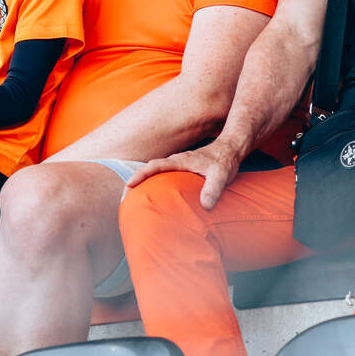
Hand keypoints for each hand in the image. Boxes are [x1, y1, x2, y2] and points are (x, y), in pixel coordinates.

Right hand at [126, 139, 243, 208]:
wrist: (231, 149)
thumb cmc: (225, 161)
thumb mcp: (222, 175)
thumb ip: (214, 189)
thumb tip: (206, 206)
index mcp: (180, 161)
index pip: (155, 166)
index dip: (141, 175)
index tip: (129, 185)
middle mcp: (175, 161)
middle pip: (149, 169)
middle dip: (135, 181)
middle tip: (123, 198)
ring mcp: (177, 165)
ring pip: (155, 172)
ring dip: (142, 182)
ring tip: (132, 199)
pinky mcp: (181, 169)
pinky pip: (162, 175)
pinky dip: (152, 183)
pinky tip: (152, 195)